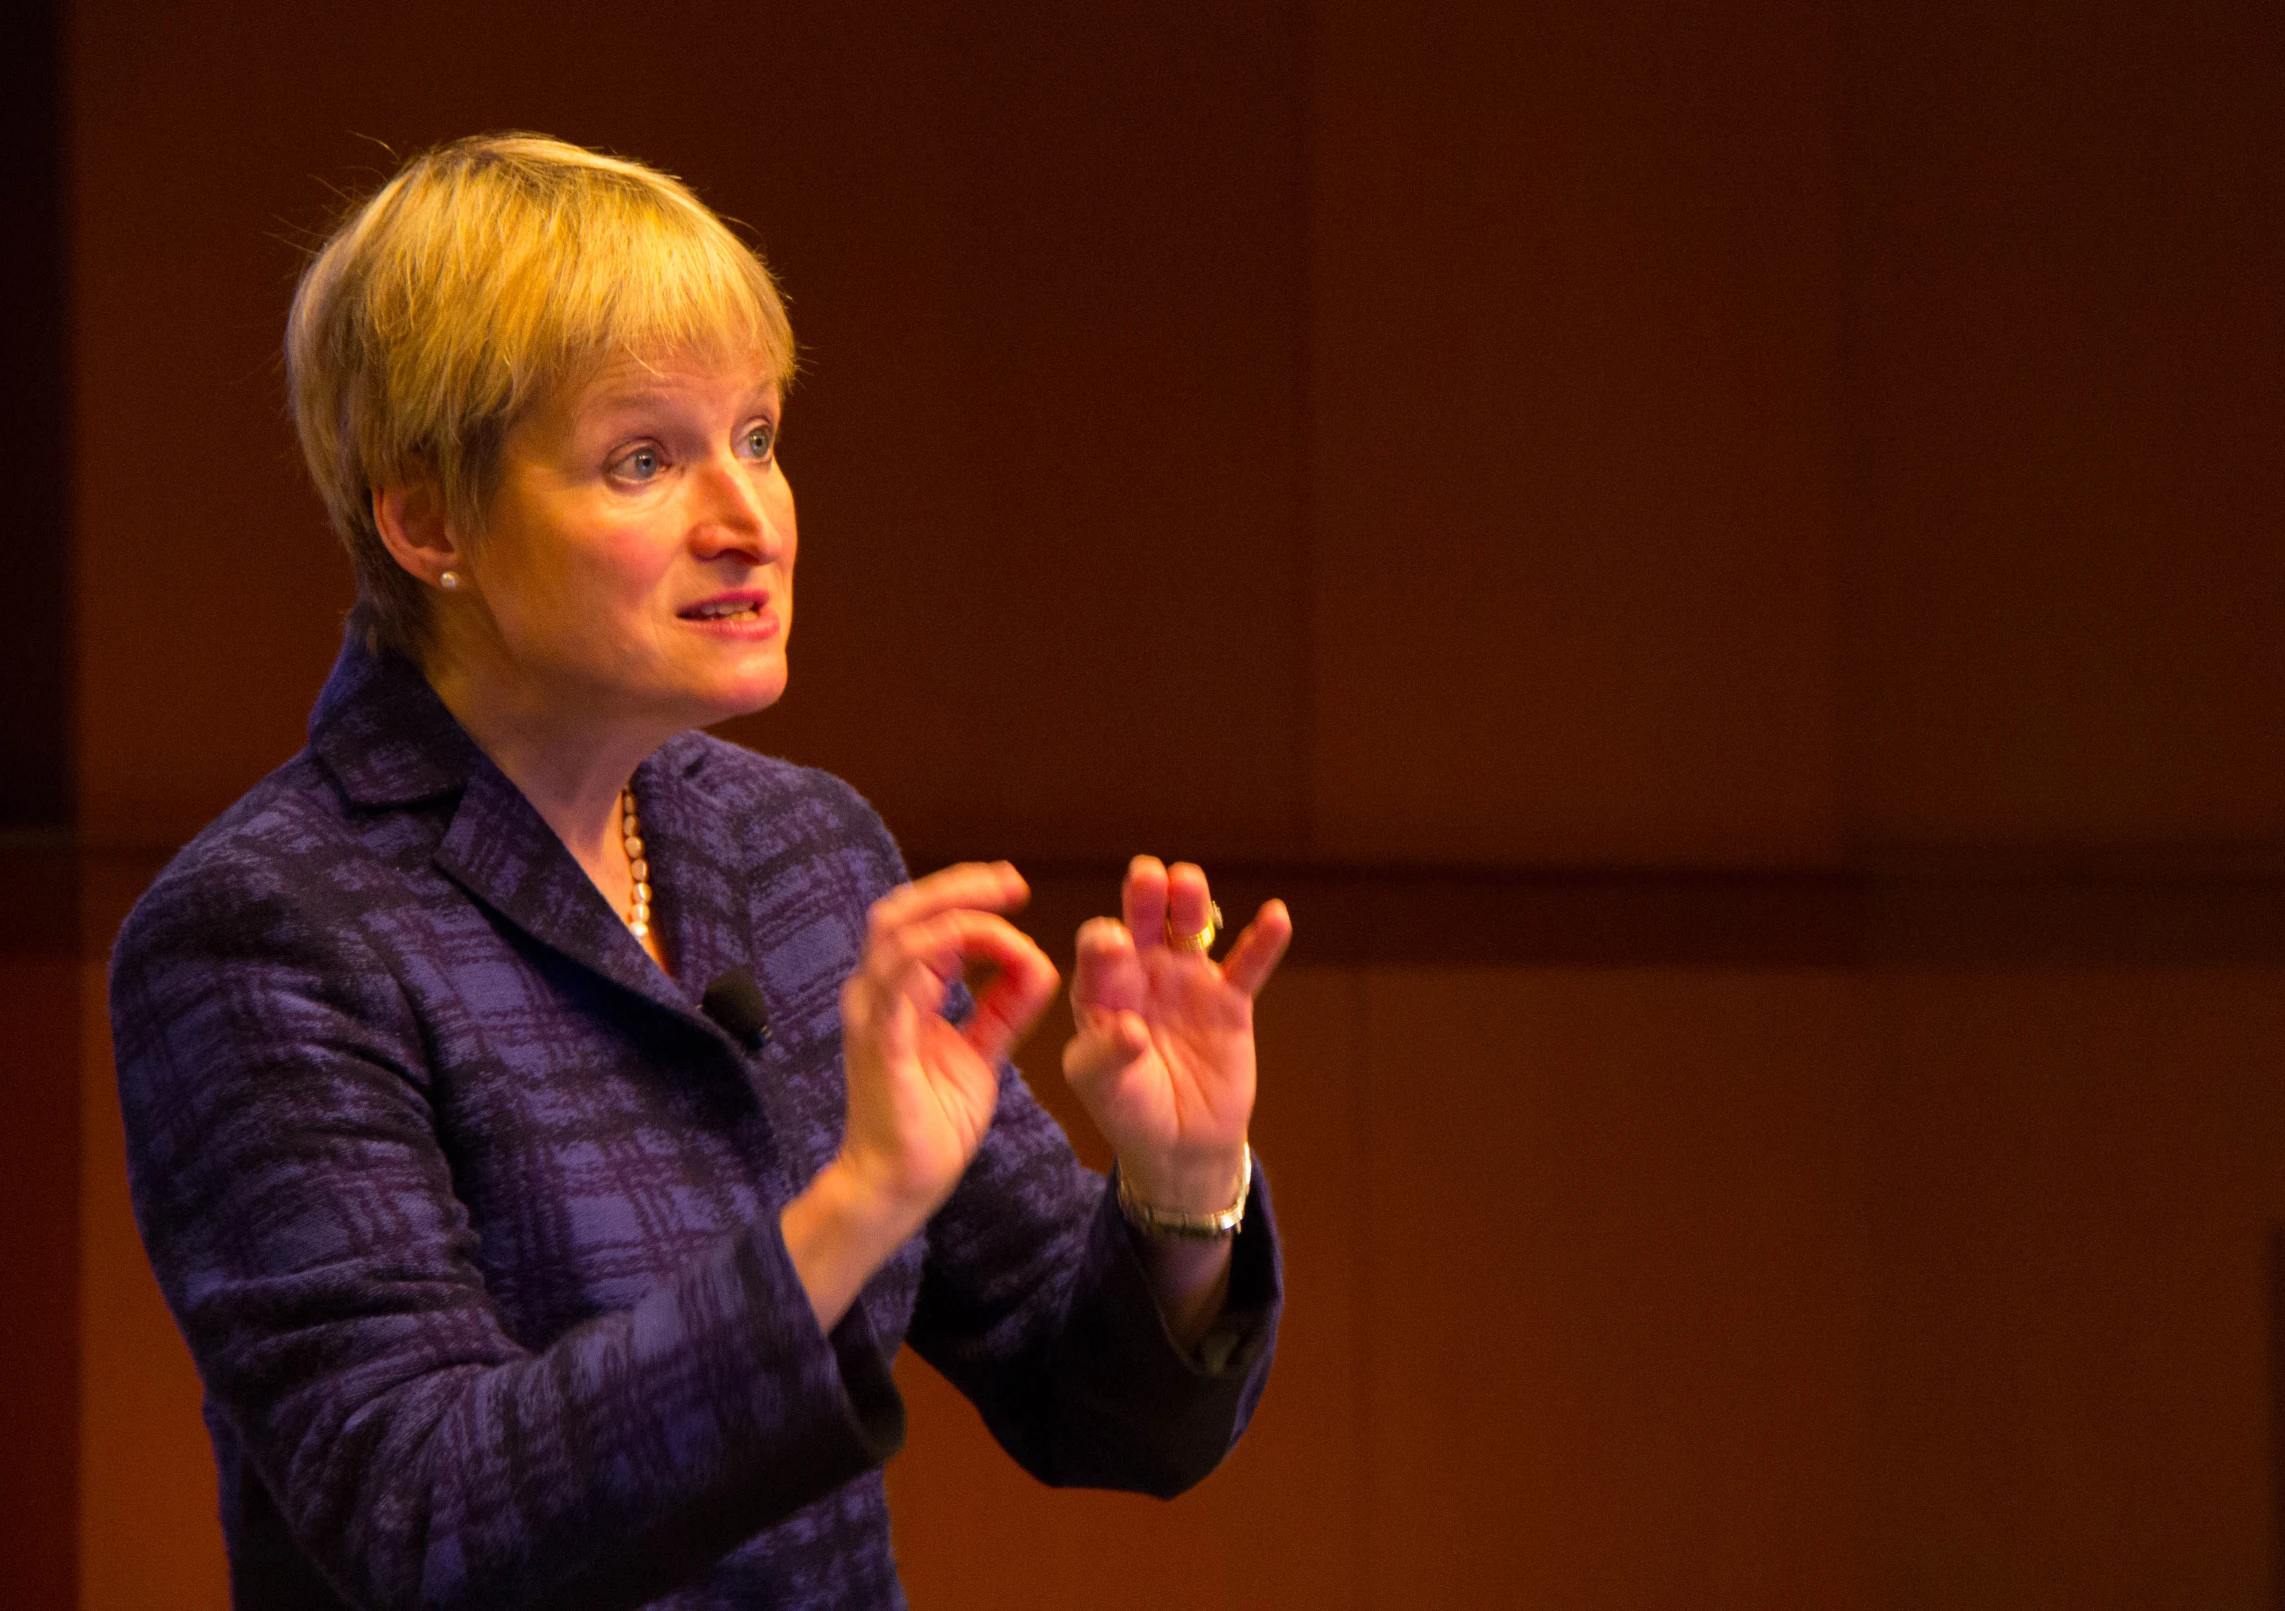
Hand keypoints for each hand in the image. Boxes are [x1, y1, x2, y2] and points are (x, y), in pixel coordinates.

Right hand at [835, 862, 1059, 1230]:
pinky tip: (982, 945)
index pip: (919, 921)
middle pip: (900, 910)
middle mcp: (873, 994)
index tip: (1015, 891)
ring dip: (957, 913)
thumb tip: (1037, 966)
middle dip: (959, 886)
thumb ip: (1003, 1009)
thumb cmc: (931, 1125)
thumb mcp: (981, 1054)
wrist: (898, 1186)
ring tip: (1006, 906)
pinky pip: (901, 981)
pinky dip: (939, 951)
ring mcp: (870, 1016)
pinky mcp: (879, 1044)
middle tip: (1012, 881)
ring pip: (899, 933)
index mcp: (894, 993)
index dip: (964, 895)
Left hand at [1062, 857, 1291, 1211]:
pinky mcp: (1230, 1002)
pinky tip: (1276, 915)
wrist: (1180, 1144)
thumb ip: (1104, 1057)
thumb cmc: (1128, 1110)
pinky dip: (1263, 941)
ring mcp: (1188, 982)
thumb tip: (1129, 1029)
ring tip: (1188, 881)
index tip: (1114, 944)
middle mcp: (1142, 974)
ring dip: (1190, 902)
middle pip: (1143, 923)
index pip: (1098, 954)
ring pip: (1190, 931)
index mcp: (1101, 990)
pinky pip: (1248, 966)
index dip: (1104, 944)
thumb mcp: (1101, 1088)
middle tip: (1147, 876)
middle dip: (1144, 897)